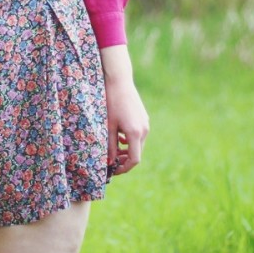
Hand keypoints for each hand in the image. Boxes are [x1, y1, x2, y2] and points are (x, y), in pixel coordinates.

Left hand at [100, 45, 148, 176]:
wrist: (120, 82)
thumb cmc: (111, 103)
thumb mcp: (108, 126)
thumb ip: (110, 146)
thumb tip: (109, 163)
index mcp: (135, 133)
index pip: (134, 159)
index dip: (124, 168)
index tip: (113, 171)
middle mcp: (144, 130)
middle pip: (137, 153)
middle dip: (124, 160)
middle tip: (110, 162)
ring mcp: (145, 123)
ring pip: (138, 144)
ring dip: (126, 150)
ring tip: (113, 150)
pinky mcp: (144, 118)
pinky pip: (138, 135)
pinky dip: (130, 141)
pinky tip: (119, 137)